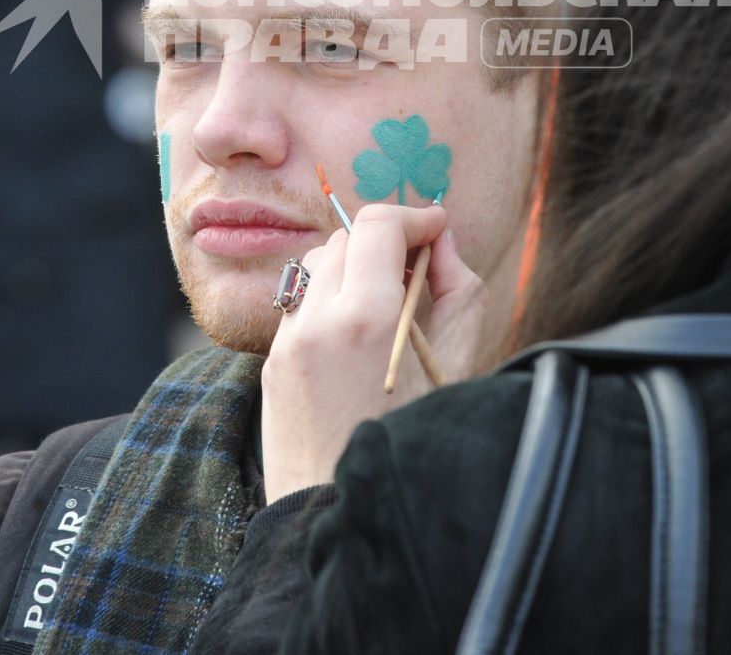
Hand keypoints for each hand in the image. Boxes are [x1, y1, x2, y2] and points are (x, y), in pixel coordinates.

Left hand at [260, 202, 485, 502]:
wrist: (343, 513)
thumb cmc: (414, 443)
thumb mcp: (458, 363)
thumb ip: (458, 288)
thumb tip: (442, 242)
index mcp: (364, 317)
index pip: (378, 225)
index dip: (414, 218)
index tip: (438, 230)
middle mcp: (315, 320)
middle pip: (346, 238)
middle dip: (384, 243)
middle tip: (419, 271)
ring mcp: (286, 342)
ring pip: (316, 266)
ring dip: (352, 268)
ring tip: (386, 304)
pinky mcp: (272, 362)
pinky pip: (299, 305)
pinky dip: (328, 302)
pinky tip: (356, 340)